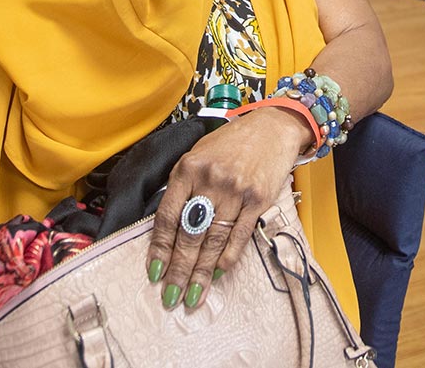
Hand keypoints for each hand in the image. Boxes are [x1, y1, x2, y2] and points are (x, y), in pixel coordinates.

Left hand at [146, 107, 307, 311]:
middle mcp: (210, 180)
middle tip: (171, 296)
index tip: (154, 272)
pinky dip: (228, 257)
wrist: (271, 128)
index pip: (167, 216)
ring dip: (201, 272)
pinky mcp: (258, 199)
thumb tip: (167, 228)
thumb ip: (182, 186)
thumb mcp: (197, 155)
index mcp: (188, 168)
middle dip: (179, 270)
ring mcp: (235, 190)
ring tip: (193, 296)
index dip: (159, 248)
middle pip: (189, 234)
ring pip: (213, 240)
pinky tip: (217, 273)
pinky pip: (239, 235)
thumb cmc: (230, 144)